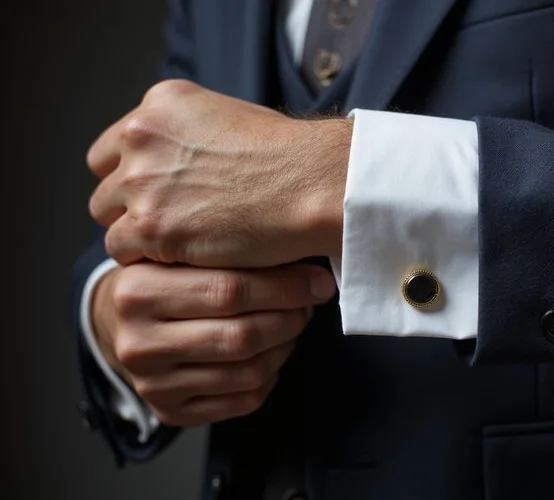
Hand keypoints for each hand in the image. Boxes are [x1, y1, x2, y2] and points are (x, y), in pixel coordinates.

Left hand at [87, 79, 350, 267]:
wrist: (313, 183)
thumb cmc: (291, 157)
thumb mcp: (233, 118)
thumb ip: (194, 135)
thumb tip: (185, 160)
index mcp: (160, 104)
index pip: (114, 148)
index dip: (134, 176)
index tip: (160, 195)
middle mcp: (141, 136)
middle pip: (106, 184)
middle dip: (132, 205)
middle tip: (170, 224)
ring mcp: (142, 181)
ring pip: (109, 218)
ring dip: (139, 234)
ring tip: (179, 245)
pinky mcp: (151, 226)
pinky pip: (122, 251)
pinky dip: (148, 260)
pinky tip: (183, 259)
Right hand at [91, 261, 335, 426]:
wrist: (120, 322)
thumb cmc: (164, 280)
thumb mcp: (181, 254)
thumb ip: (230, 254)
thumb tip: (305, 265)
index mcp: (138, 291)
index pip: (228, 290)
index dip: (284, 287)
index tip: (317, 281)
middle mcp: (139, 343)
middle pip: (241, 336)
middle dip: (289, 319)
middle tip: (308, 303)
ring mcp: (153, 385)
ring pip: (248, 372)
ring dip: (284, 347)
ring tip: (291, 324)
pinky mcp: (171, 412)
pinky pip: (243, 400)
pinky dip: (271, 375)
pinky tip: (271, 352)